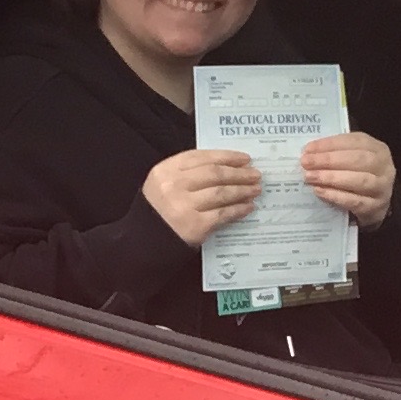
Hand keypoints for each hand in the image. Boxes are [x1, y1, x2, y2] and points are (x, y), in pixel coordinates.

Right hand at [145, 148, 260, 246]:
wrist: (144, 242)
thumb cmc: (159, 211)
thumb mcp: (165, 184)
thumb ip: (188, 173)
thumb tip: (228, 168)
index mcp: (166, 170)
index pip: (202, 157)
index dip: (226, 156)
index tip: (244, 158)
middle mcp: (174, 185)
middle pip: (215, 173)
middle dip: (239, 173)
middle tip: (255, 174)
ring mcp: (184, 205)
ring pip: (221, 192)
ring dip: (242, 190)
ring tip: (255, 189)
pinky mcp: (195, 225)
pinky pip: (223, 214)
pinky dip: (238, 209)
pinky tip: (247, 207)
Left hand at [301, 131, 395, 227]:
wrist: (375, 205)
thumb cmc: (359, 176)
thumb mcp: (353, 159)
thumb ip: (336, 153)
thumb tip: (309, 153)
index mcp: (378, 149)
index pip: (355, 141)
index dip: (330, 144)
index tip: (309, 148)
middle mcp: (384, 167)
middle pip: (358, 160)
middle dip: (328, 160)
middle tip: (306, 162)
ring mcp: (382, 188)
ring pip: (359, 180)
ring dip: (331, 178)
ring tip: (310, 177)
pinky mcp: (375, 208)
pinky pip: (355, 201)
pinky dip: (335, 195)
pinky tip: (319, 191)